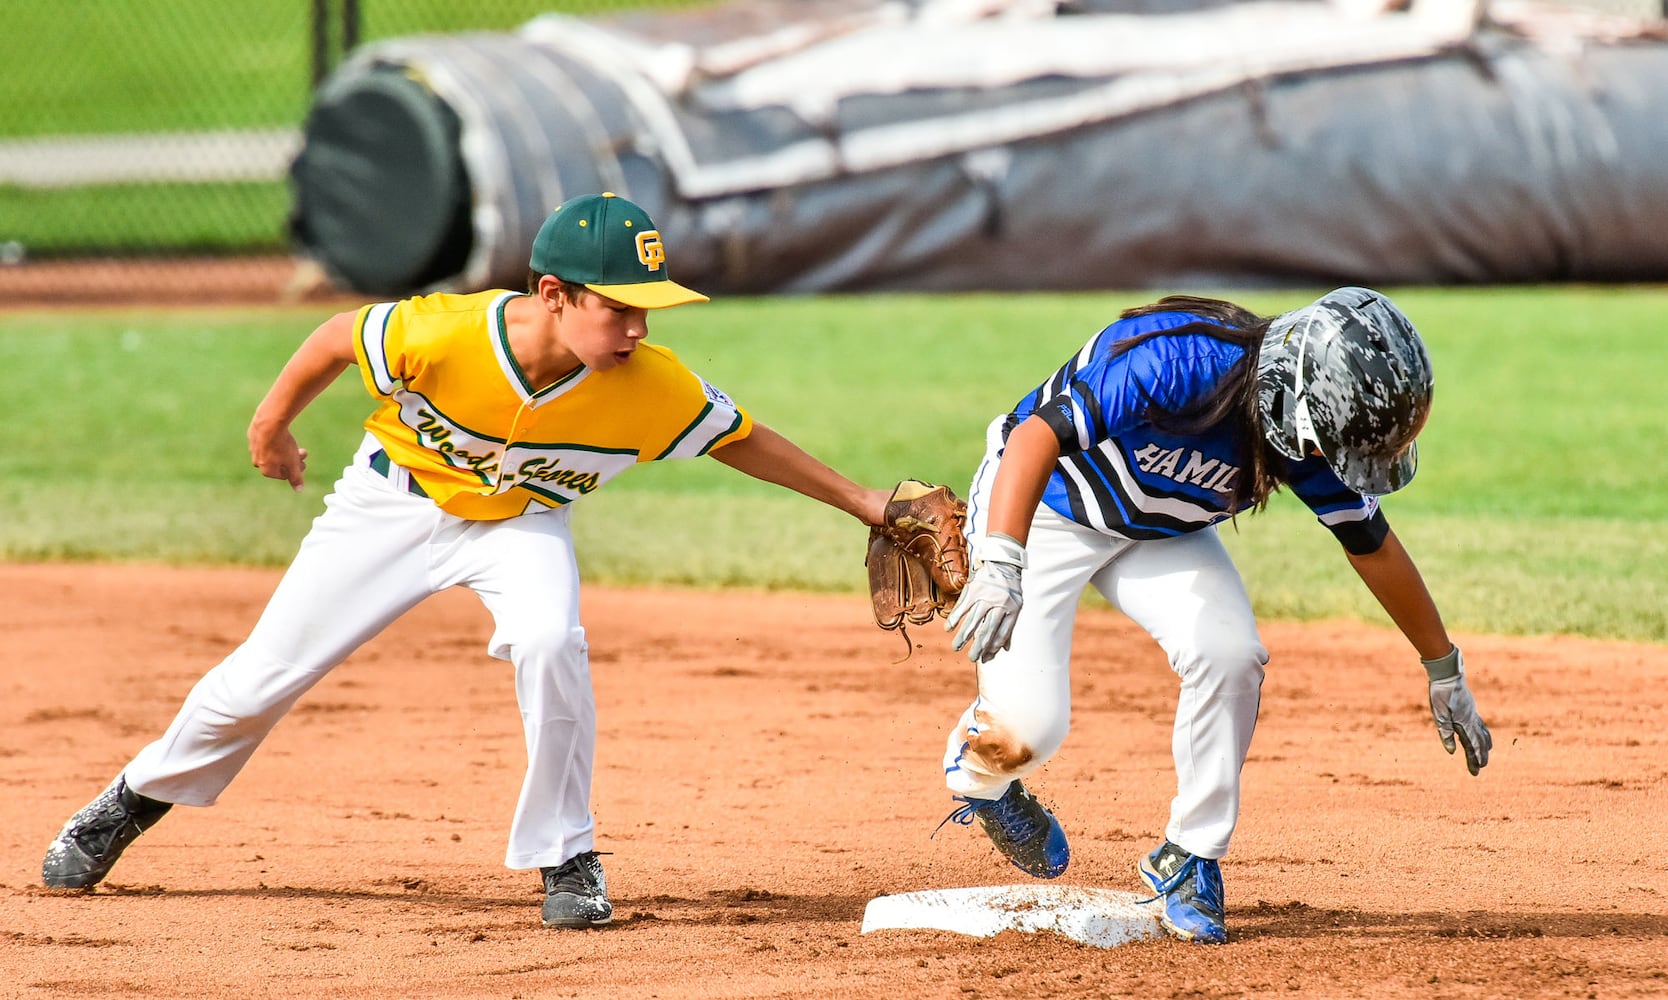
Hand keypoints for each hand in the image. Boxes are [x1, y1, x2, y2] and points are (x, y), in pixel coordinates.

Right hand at [248, 421, 307, 491]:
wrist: (269, 423)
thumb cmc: (282, 445)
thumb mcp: (293, 462)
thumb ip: (295, 477)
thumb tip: (299, 490)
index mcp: (266, 470)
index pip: (284, 475)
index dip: (296, 469)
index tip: (303, 462)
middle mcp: (257, 461)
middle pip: (278, 463)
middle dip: (292, 459)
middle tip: (303, 453)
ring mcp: (253, 448)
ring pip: (271, 452)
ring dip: (284, 450)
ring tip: (294, 443)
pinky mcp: (252, 436)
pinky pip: (265, 441)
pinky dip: (274, 439)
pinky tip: (281, 434)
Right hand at [945, 533, 1025, 662]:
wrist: (1003, 562)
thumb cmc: (1010, 588)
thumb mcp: (1016, 606)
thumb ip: (1009, 627)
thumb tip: (1004, 649)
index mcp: (1012, 610)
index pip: (1002, 634)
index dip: (993, 648)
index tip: (986, 657)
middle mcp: (999, 604)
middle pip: (987, 630)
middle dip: (979, 647)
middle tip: (972, 658)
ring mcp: (985, 596)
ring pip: (972, 621)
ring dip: (963, 636)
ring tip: (956, 647)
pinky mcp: (973, 589)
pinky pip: (962, 606)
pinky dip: (954, 618)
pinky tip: (949, 628)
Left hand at [1424, 645, 1491, 775]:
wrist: (1448, 674)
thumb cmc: (1441, 694)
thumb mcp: (1439, 714)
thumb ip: (1445, 732)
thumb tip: (1451, 752)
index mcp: (1464, 723)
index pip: (1472, 745)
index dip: (1475, 758)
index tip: (1477, 770)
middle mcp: (1472, 719)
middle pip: (1479, 741)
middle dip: (1480, 755)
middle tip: (1481, 767)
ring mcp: (1472, 712)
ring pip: (1482, 732)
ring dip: (1484, 744)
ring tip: (1486, 753)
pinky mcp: (1470, 707)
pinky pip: (1480, 723)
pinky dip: (1483, 732)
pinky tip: (1481, 733)